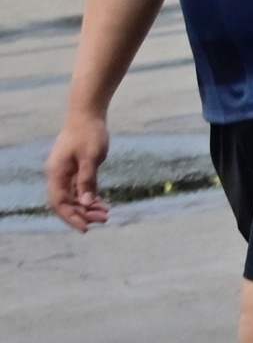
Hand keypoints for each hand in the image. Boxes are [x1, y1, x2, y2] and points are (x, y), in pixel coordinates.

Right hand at [43, 108, 108, 231]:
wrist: (87, 114)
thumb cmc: (89, 134)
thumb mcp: (91, 158)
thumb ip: (88, 181)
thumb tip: (87, 203)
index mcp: (56, 173)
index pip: (59, 202)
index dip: (71, 217)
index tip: (86, 228)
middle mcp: (57, 174)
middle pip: (65, 202)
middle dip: (82, 214)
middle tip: (104, 219)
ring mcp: (65, 172)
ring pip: (73, 197)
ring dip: (87, 207)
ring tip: (106, 214)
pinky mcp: (74, 169)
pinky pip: (78, 189)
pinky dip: (89, 197)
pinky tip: (102, 203)